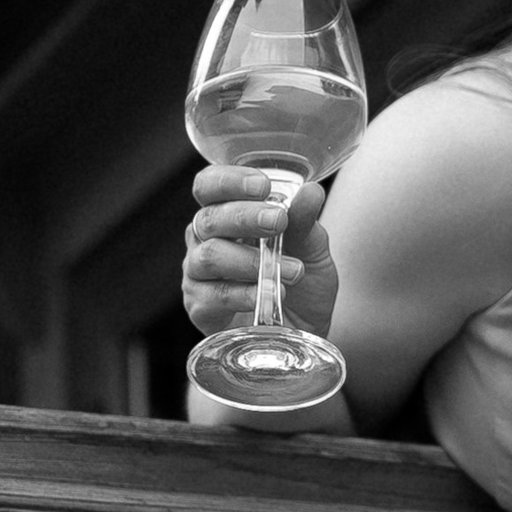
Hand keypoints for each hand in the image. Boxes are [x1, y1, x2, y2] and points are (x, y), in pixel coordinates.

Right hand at [183, 166, 338, 339]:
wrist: (306, 330)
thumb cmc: (302, 283)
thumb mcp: (313, 249)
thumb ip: (306, 221)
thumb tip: (311, 191)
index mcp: (227, 215)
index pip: (210, 186)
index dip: (229, 181)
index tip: (263, 186)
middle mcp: (206, 240)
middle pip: (208, 219)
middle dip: (244, 216)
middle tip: (278, 221)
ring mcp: (199, 274)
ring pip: (209, 256)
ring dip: (252, 260)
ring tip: (291, 270)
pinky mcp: (201, 307)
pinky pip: (214, 295)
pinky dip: (245, 293)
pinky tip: (269, 293)